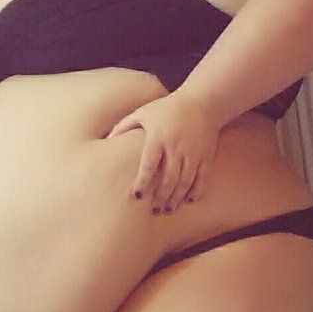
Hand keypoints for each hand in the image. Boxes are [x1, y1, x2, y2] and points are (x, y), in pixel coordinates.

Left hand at [107, 91, 221, 212]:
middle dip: (160, 197)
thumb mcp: (142, 113)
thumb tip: (106, 141)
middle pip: (168, 179)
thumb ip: (123, 126)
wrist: (202, 102)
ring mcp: (193, 154)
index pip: (149, 165)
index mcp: (158, 138)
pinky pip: (202, 178)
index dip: (142, 182)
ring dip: (175, 198)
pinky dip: (196, 191)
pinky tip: (188, 200)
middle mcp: (176, 148)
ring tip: (166, 209)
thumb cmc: (167, 108)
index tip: (136, 196)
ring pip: (185, 182)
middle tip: (153, 209)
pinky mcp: (206, 156)